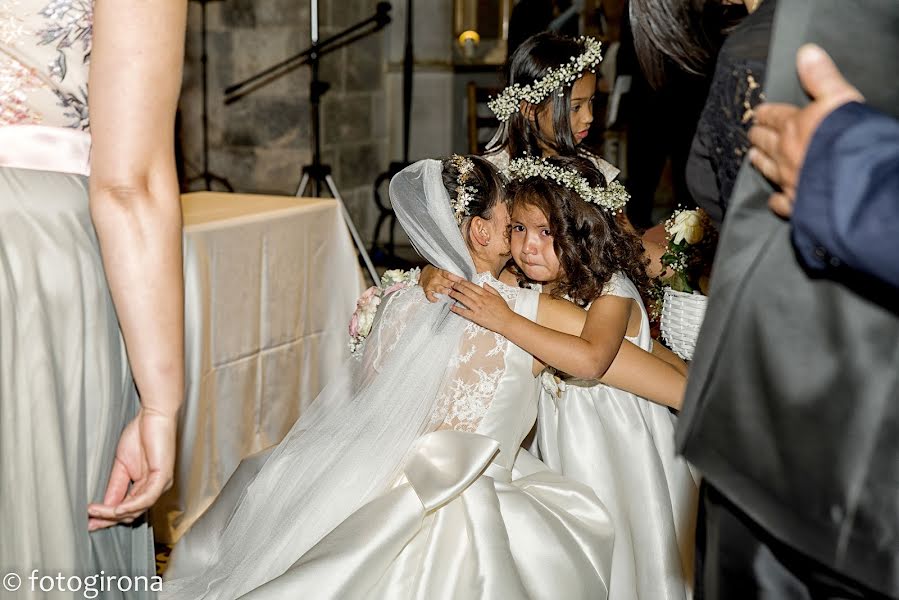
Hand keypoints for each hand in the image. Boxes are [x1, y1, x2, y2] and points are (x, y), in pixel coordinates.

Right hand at [87, 408, 176, 530]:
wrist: (154, 415)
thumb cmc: (142, 435)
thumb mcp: (122, 466)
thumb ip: (115, 487)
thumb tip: (104, 507)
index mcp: (147, 486)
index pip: (128, 509)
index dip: (108, 517)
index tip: (89, 521)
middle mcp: (156, 488)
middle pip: (132, 513)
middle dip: (108, 519)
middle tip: (90, 522)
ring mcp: (162, 483)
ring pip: (137, 508)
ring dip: (113, 513)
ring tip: (94, 512)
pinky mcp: (164, 476)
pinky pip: (147, 498)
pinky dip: (130, 505)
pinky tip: (115, 509)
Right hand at [420, 265, 463, 302]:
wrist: (422, 272)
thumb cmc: (434, 271)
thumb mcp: (441, 270)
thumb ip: (449, 275)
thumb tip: (462, 280)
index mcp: (440, 272)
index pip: (449, 275)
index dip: (457, 279)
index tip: (464, 282)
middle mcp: (436, 278)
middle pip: (447, 283)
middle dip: (454, 287)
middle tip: (462, 290)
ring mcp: (431, 284)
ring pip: (440, 289)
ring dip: (447, 292)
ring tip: (453, 295)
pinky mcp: (426, 290)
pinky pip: (429, 295)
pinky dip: (433, 298)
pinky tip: (437, 300)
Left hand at [448, 281, 513, 333]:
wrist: (506, 321)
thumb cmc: (504, 310)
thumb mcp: (499, 296)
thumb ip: (491, 289)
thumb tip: (483, 283)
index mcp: (486, 294)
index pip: (472, 286)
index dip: (463, 282)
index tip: (457, 280)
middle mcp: (481, 300)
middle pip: (466, 291)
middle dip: (457, 286)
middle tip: (450, 284)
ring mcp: (478, 308)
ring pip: (464, 299)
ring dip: (455, 295)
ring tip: (449, 292)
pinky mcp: (476, 317)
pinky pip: (465, 312)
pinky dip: (457, 309)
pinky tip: (451, 307)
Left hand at [748, 44, 863, 217]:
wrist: (853, 179)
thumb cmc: (848, 136)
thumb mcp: (839, 98)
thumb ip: (821, 77)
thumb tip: (806, 52)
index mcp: (794, 126)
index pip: (774, 116)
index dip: (765, 113)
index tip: (757, 112)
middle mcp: (785, 153)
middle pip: (765, 142)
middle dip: (757, 135)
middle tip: (752, 133)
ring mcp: (788, 180)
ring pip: (767, 169)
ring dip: (759, 161)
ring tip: (752, 157)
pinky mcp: (795, 203)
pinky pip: (780, 201)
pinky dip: (775, 199)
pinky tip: (774, 198)